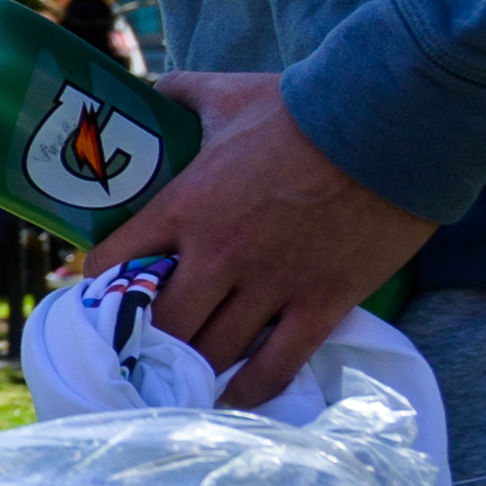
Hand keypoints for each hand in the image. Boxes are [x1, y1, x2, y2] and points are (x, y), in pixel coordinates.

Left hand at [83, 69, 440, 402]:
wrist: (390, 123)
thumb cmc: (305, 107)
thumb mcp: (229, 94)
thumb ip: (183, 93)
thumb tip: (154, 85)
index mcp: (184, 208)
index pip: (113, 262)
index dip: (96, 284)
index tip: (94, 296)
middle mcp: (217, 256)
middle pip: (161, 323)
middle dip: (146, 340)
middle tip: (141, 350)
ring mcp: (271, 284)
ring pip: (213, 351)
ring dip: (193, 368)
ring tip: (181, 379)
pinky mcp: (322, 302)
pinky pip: (277, 364)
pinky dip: (250, 390)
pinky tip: (232, 400)